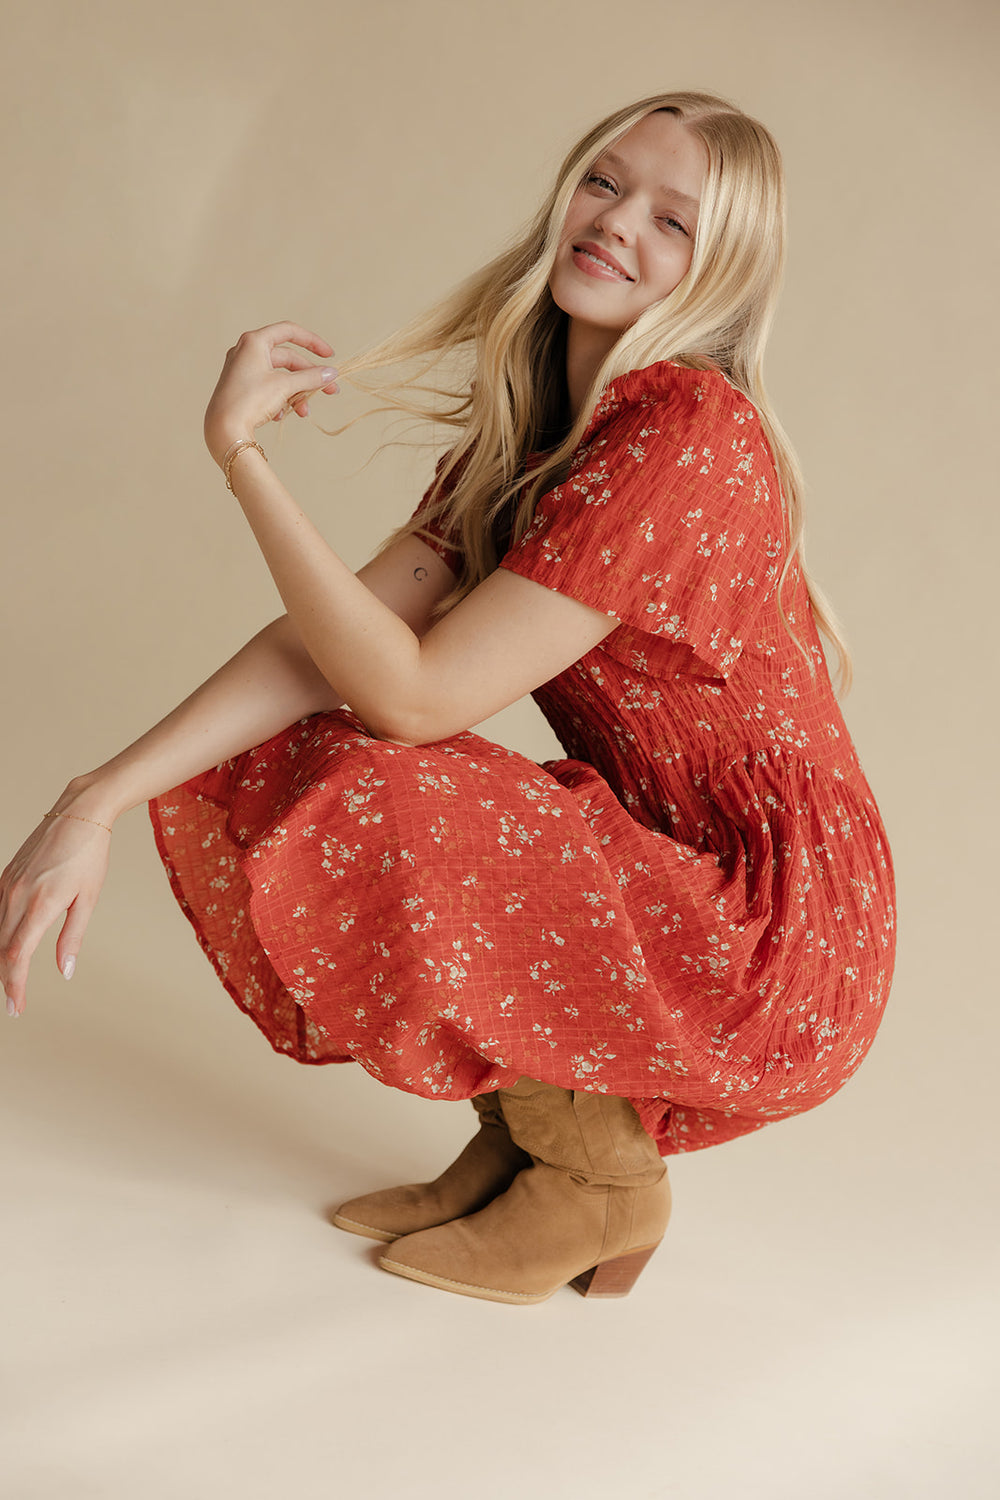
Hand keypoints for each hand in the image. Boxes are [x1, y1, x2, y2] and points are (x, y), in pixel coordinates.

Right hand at [0, 809, 111, 1015]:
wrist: (78, 814)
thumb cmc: (89, 855)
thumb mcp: (88, 899)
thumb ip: (73, 937)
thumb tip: (65, 971)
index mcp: (41, 904)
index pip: (18, 955)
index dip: (16, 985)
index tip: (18, 1006)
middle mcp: (17, 895)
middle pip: (3, 948)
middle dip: (7, 979)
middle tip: (15, 1004)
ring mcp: (8, 884)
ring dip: (3, 959)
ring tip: (12, 982)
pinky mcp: (6, 877)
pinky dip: (0, 935)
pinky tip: (6, 947)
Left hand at [203, 321, 339, 465]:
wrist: (223, 429)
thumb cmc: (250, 400)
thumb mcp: (285, 386)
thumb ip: (311, 377)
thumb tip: (331, 373)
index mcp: (254, 342)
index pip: (289, 331)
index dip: (312, 342)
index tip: (329, 356)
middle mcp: (246, 352)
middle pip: (287, 359)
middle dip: (309, 377)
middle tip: (330, 391)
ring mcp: (243, 370)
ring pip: (280, 377)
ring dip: (296, 393)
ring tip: (303, 412)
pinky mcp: (241, 388)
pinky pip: (268, 388)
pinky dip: (280, 399)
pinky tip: (281, 415)